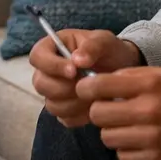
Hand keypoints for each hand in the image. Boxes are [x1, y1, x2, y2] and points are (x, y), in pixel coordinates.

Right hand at [29, 29, 143, 127]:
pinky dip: (80, 115)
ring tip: (94, 96)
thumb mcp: (105, 41)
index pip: (37, 56)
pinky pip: (64, 118)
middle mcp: (48, 71)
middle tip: (87, 85)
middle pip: (40, 83)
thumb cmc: (110, 51)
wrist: (122, 69)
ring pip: (51, 104)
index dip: (52, 66)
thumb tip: (77, 60)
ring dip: (74, 103)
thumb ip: (92, 46)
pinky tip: (95, 106)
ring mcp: (54, 92)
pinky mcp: (65, 110)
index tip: (74, 71)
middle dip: (64, 88)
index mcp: (52, 48)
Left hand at [79, 67, 160, 159]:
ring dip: (114, 133)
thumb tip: (99, 81)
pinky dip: (127, 151)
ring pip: (107, 138)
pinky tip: (141, 143)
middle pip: (97, 114)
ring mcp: (150, 138)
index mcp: (149, 85)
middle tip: (113, 112)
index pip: (98, 86)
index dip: (86, 88)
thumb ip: (133, 76)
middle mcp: (146, 110)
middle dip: (101, 112)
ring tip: (130, 128)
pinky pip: (123, 157)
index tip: (88, 92)